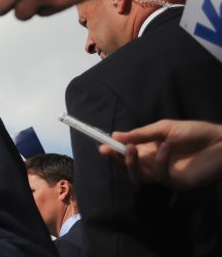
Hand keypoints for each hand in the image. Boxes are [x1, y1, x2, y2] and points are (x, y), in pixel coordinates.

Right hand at [99, 120, 221, 190]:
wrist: (221, 143)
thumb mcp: (165, 128)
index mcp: (150, 149)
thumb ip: (142, 134)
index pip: (127, 152)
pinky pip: (160, 175)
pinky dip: (159, 161)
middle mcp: (153, 163)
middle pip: (129, 167)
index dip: (114, 150)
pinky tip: (165, 148)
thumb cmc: (194, 132)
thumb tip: (116, 136)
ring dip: (131, 163)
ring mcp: (164, 174)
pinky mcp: (175, 182)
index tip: (101, 144)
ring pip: (139, 176)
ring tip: (131, 149)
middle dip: (117, 159)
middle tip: (107, 150)